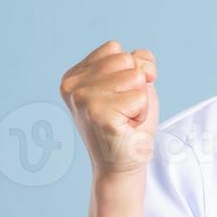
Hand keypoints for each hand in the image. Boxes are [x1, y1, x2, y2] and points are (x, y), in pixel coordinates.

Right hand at [60, 40, 158, 180]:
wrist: (122, 167)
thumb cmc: (129, 126)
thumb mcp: (134, 84)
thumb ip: (138, 62)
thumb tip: (144, 66)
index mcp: (73, 76)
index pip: (115, 49)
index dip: (129, 72)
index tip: (117, 98)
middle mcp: (72, 86)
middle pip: (125, 60)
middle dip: (136, 85)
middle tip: (123, 111)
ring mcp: (83, 99)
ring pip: (135, 76)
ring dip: (140, 100)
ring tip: (125, 118)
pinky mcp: (99, 114)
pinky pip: (140, 97)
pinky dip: (142, 113)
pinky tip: (126, 128)